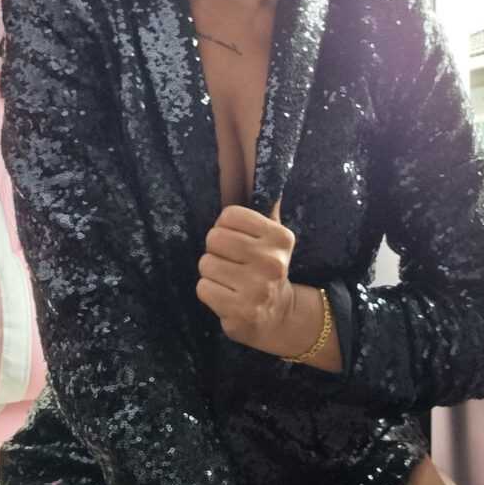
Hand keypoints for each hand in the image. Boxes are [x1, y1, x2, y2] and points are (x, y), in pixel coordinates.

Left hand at [196, 201, 296, 353]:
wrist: (279, 316)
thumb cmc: (267, 269)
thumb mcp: (273, 240)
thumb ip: (265, 210)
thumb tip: (257, 168)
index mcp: (280, 237)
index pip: (229, 216)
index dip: (225, 228)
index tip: (238, 242)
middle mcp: (272, 262)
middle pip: (214, 238)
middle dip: (216, 251)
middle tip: (232, 263)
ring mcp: (257, 288)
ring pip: (205, 263)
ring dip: (212, 273)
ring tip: (230, 281)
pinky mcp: (240, 311)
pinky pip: (203, 288)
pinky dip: (209, 292)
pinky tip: (226, 296)